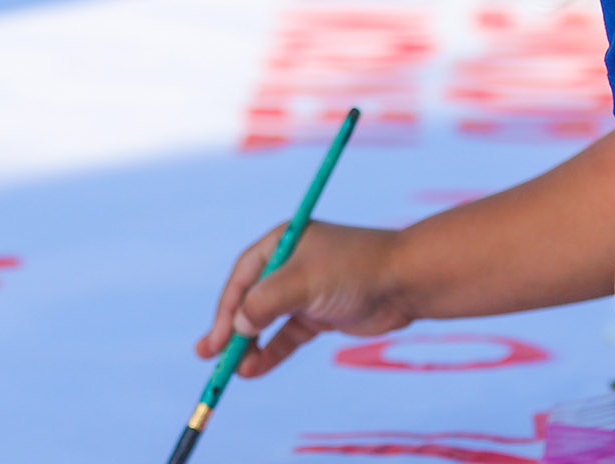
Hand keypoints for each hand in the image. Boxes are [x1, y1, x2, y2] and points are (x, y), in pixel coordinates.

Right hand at [196, 221, 412, 377]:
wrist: (405, 282)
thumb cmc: (354, 270)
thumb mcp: (304, 281)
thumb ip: (267, 301)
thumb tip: (238, 324)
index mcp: (280, 243)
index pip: (242, 277)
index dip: (227, 309)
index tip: (217, 339)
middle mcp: (288, 265)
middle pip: (250, 300)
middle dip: (230, 329)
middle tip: (210, 356)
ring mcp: (304, 291)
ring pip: (267, 321)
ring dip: (250, 345)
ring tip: (236, 371)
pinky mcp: (319, 315)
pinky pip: (287, 335)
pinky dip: (272, 352)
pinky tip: (255, 369)